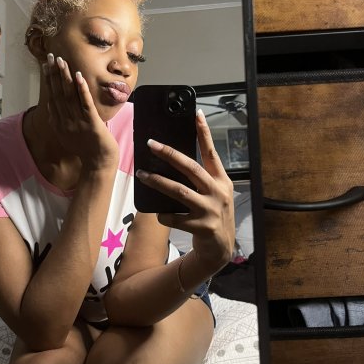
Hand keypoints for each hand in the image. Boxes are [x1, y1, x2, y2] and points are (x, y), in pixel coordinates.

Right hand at [43, 53, 118, 170]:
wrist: (98, 163)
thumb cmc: (85, 148)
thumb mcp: (66, 134)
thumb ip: (58, 120)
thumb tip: (50, 105)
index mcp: (58, 123)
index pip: (51, 97)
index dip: (49, 80)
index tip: (46, 65)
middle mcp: (65, 122)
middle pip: (58, 93)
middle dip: (54, 74)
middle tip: (51, 57)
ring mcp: (78, 122)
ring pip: (69, 96)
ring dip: (65, 77)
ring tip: (62, 62)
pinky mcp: (92, 123)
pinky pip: (86, 104)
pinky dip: (82, 90)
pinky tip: (79, 77)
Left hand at [136, 110, 234, 275]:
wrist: (220, 250)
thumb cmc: (213, 215)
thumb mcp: (214, 194)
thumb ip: (202, 178)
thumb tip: (173, 160)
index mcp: (221, 180)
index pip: (211, 152)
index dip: (204, 133)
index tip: (196, 113)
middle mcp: (217, 192)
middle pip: (191, 168)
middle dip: (169, 154)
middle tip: (151, 144)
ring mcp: (210, 210)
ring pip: (179, 191)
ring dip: (158, 182)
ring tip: (142, 174)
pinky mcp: (202, 227)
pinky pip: (174, 217)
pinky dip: (163, 214)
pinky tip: (157, 213)